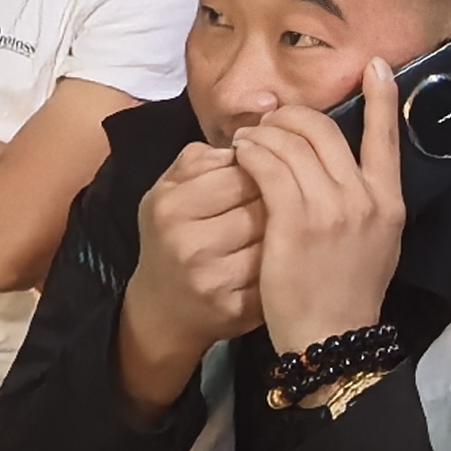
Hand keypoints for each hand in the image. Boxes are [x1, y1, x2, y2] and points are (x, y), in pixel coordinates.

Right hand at [117, 142, 265, 410]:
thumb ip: (200, 159)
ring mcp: (215, 280)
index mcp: (171, 207)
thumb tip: (246, 142)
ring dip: (288, 227)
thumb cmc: (170, 235)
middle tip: (283, 195)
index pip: (240, 172)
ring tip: (287, 222)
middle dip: (278, 196)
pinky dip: (286, 259)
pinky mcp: (239, 308)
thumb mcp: (167, 190)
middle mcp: (190, 244)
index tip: (267, 168)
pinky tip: (284, 253)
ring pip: (275, 238)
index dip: (262, 166)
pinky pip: (278, 271)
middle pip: (261, 206)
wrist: (163, 308)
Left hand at [240, 66, 408, 355]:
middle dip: (293, 117)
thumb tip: (348, 166)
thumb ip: (367, 202)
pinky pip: (267, 166)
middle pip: (325, 130)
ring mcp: (330, 209)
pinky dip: (251, 153)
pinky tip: (241, 155)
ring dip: (265, 133)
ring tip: (249, 139)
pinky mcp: (294, 220)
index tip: (375, 67)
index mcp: (390, 203)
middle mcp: (364, 199)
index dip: (382, 99)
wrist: (333, 340)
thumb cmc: (348, 293)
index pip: (388, 138)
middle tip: (273, 120)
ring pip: (291, 142)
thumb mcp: (378, 245)